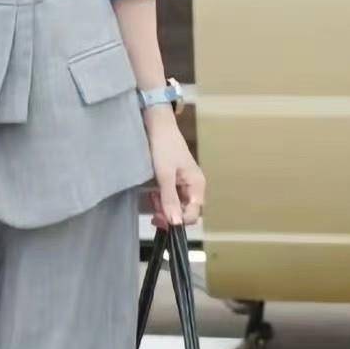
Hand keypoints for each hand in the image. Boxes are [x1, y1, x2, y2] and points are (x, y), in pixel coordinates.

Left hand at [144, 109, 204, 229]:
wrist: (157, 126)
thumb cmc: (164, 146)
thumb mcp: (164, 175)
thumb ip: (170, 199)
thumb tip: (176, 223)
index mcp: (197, 184)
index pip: (193, 213)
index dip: (178, 220)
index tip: (160, 218)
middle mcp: (193, 187)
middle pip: (184, 212)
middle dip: (169, 213)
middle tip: (153, 207)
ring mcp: (184, 184)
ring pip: (176, 206)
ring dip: (163, 206)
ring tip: (152, 196)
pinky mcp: (174, 182)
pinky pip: (170, 198)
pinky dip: (161, 199)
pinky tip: (153, 193)